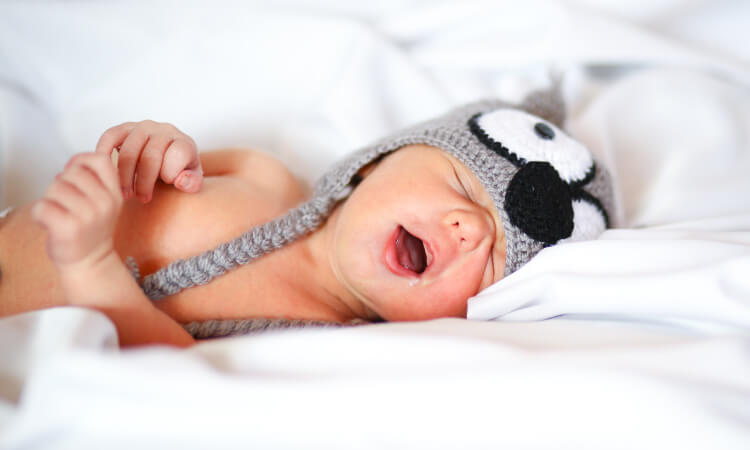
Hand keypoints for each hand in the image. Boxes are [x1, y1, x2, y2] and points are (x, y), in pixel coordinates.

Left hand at [31, 153, 122, 267]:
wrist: (91, 263)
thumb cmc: (90, 231)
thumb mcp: (104, 202)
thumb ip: (93, 180)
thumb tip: (72, 162)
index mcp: (114, 194)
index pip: (99, 160)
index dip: (81, 161)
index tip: (74, 174)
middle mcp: (105, 203)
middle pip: (71, 172)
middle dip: (61, 183)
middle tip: (66, 203)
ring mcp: (88, 216)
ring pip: (54, 187)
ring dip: (50, 200)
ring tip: (59, 214)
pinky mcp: (69, 228)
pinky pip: (42, 206)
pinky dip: (39, 215)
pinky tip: (50, 223)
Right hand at [95, 120, 202, 202]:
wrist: (169, 156)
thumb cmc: (181, 172)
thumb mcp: (192, 180)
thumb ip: (192, 183)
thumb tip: (180, 181)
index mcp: (184, 142)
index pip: (177, 155)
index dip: (170, 175)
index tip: (166, 186)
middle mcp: (164, 130)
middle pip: (150, 156)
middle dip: (145, 182)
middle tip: (142, 199)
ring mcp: (143, 127)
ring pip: (129, 150)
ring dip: (125, 176)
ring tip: (126, 194)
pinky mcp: (124, 128)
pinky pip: (110, 136)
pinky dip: (104, 153)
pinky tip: (106, 173)